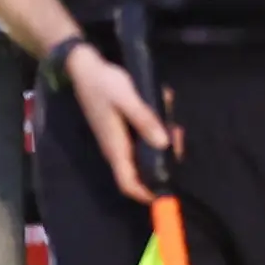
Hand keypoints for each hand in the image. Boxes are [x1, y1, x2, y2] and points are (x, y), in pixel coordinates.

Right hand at [63, 43, 176, 204]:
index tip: (166, 197)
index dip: (145, 195)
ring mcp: (119, 138)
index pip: (128, 182)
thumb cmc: (104, 84)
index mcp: (115, 147)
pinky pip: (143, 137)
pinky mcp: (122, 128)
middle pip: (141, 170)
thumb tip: (163, 143)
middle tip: (180, 143)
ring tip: (177, 127)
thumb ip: (144, 120)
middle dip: (163, 163)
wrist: (84, 66)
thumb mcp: (127, 99)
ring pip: (145, 152)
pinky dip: (156, 130)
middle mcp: (117, 147)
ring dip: (163, 144)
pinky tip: (166, 114)